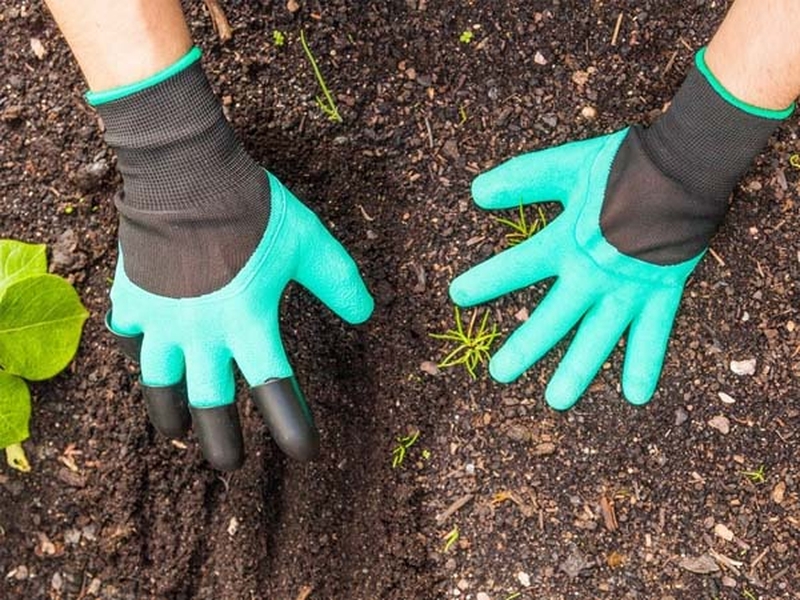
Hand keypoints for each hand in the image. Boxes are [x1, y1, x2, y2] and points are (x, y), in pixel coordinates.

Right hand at [107, 173, 372, 469]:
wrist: (187, 171)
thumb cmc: (252, 206)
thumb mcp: (308, 242)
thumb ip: (338, 281)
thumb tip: (366, 314)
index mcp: (248, 320)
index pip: (274, 386)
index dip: (291, 424)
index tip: (305, 453)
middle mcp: (202, 330)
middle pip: (208, 403)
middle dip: (221, 441)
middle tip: (231, 466)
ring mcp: (161, 317)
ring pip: (158, 383)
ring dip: (169, 412)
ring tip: (175, 432)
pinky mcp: (133, 296)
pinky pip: (129, 336)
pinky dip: (136, 352)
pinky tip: (142, 358)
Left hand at [449, 129, 700, 409]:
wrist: (683, 168)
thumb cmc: (623, 166)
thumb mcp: (565, 166)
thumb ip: (522, 179)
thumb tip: (475, 193)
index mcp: (566, 242)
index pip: (518, 266)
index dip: (486, 281)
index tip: (457, 297)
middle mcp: (592, 274)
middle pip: (552, 318)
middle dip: (525, 348)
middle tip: (499, 374)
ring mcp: (627, 288)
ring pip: (597, 338)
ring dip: (577, 371)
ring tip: (556, 401)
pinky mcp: (660, 293)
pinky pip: (652, 335)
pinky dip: (644, 364)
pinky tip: (635, 396)